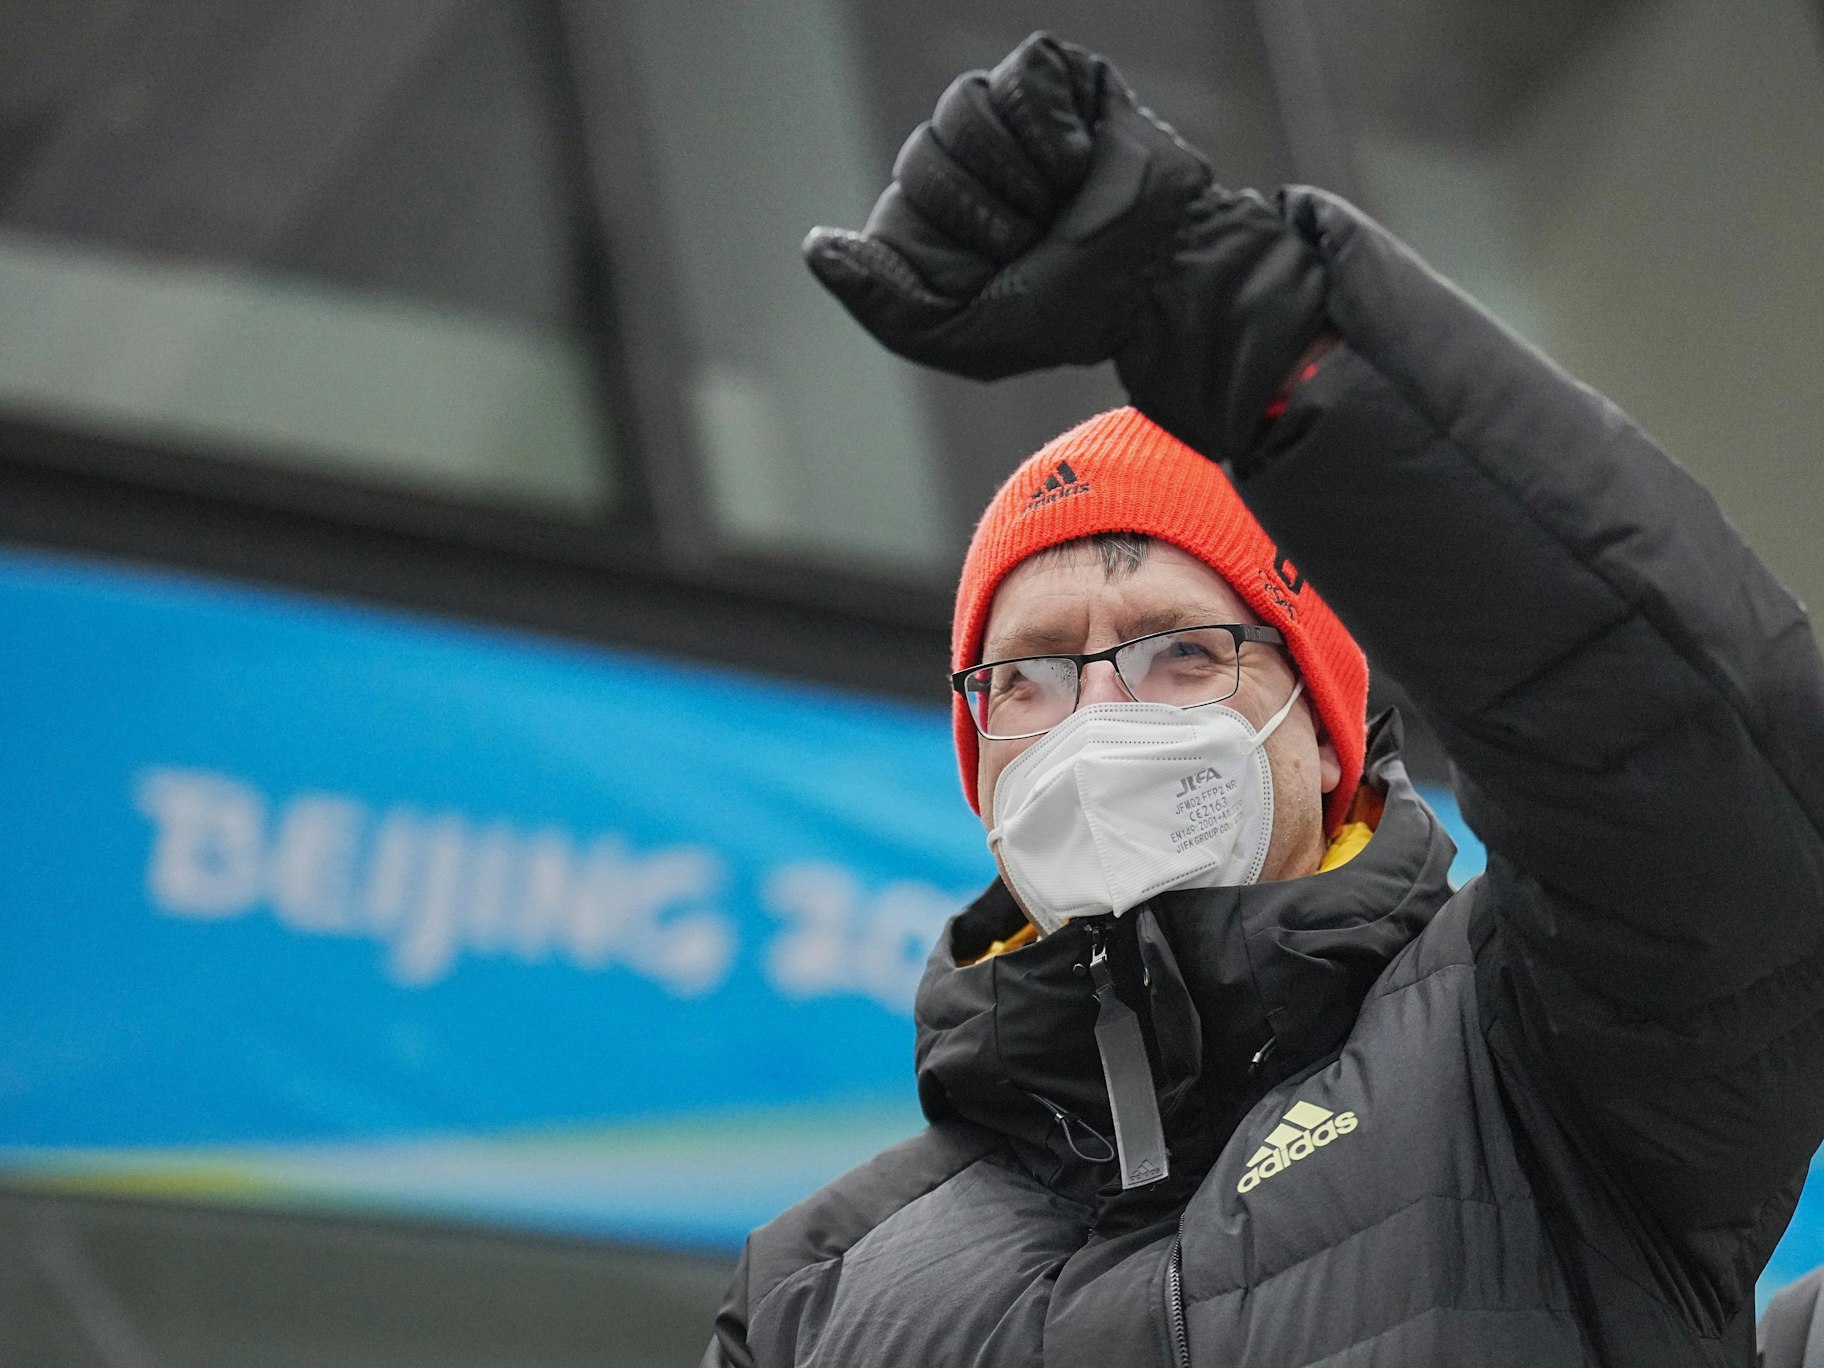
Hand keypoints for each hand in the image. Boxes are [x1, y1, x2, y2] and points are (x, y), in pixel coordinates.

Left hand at [803, 33, 1328, 462]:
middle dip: (986, 214)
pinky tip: (1078, 159)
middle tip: (1037, 240)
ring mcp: (1008, 117)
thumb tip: (816, 246)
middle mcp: (963, 164)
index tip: (997, 277)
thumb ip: (883, 303)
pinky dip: (1052, 127)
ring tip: (1060, 201)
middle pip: (923, 156)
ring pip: (964, 106)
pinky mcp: (1056, 79)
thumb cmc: (1073, 314)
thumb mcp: (964, 336)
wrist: (1161, 278)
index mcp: (935, 222)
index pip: (898, 209)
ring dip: (1018, 175)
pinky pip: (1022, 73)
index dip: (949, 250)